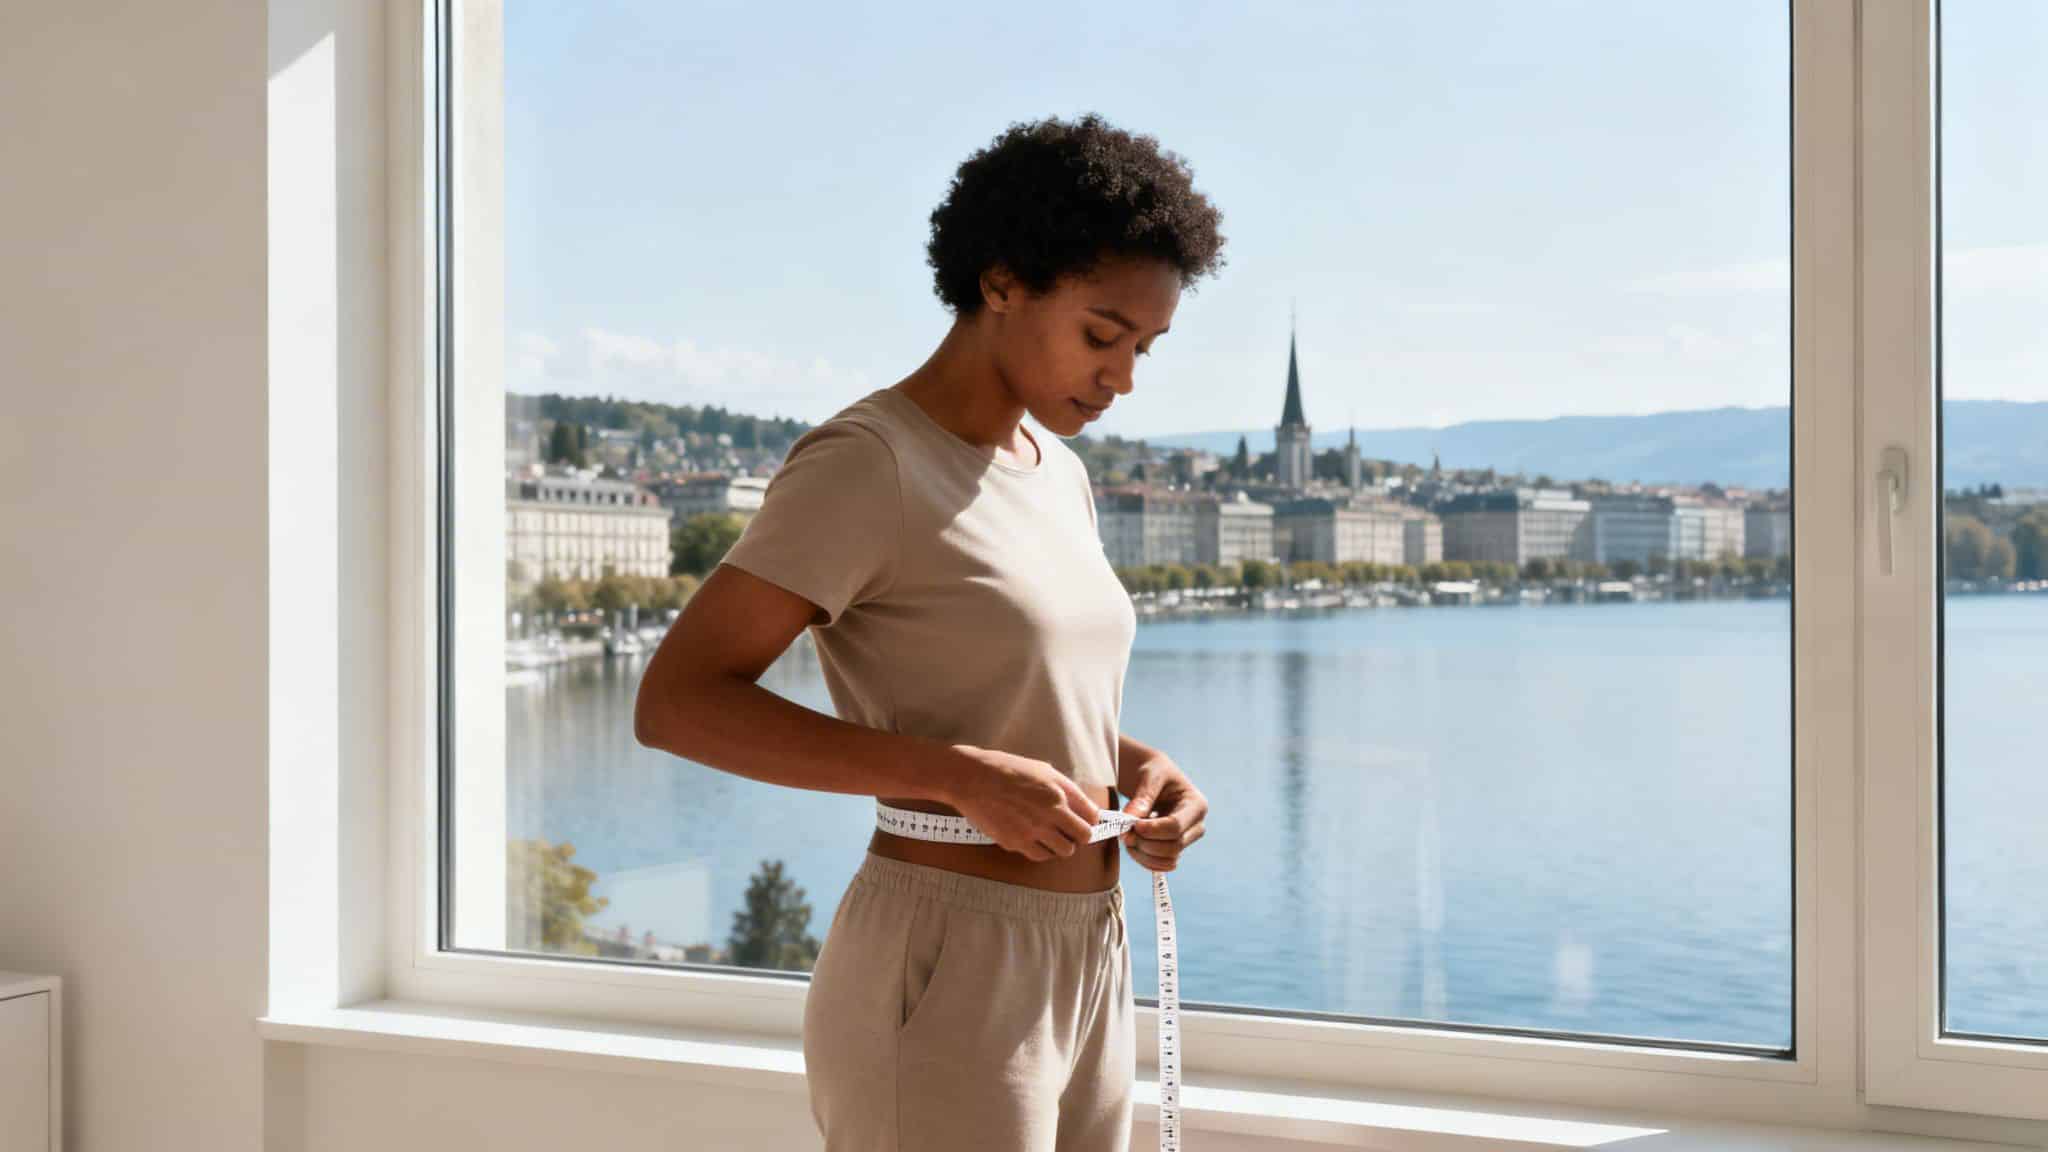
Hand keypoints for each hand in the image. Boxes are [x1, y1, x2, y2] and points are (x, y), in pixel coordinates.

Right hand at [942, 745, 1102, 862]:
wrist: (971, 779)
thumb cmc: (1006, 769)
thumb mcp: (1043, 769)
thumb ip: (1066, 788)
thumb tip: (1082, 806)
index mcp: (1059, 792)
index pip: (1092, 816)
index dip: (1090, 819)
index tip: (1085, 820)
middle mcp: (1050, 813)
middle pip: (1083, 837)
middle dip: (1080, 835)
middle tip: (1069, 830)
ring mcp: (1033, 830)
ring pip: (1064, 851)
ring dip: (1062, 844)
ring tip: (1051, 835)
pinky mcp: (1016, 843)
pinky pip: (1040, 856)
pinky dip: (1042, 850)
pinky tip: (1035, 839)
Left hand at [1118, 753, 1206, 872]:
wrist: (1152, 776)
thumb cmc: (1153, 770)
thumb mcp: (1149, 776)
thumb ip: (1141, 798)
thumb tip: (1130, 820)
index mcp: (1196, 804)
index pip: (1175, 827)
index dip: (1151, 830)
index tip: (1130, 825)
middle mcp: (1196, 825)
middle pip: (1173, 847)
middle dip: (1145, 843)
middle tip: (1123, 833)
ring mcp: (1187, 839)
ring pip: (1167, 859)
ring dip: (1142, 854)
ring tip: (1126, 837)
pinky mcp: (1175, 848)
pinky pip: (1161, 864)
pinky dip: (1144, 860)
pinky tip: (1132, 845)